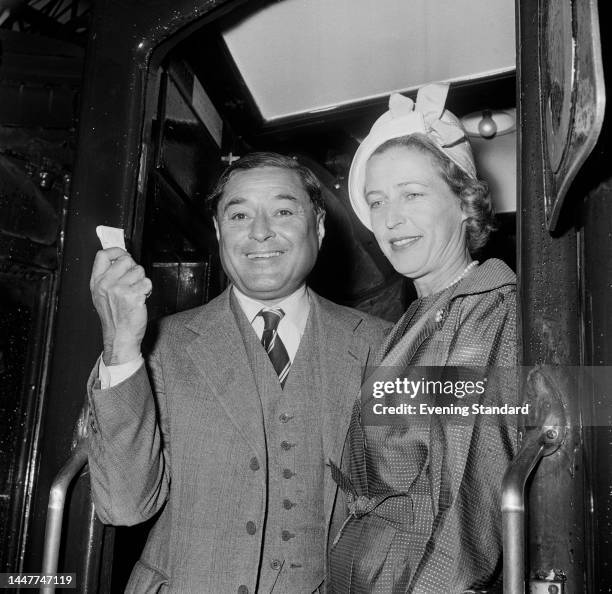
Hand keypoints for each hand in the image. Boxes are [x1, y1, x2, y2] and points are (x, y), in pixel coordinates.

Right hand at [90, 247, 151, 364]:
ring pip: (139, 271)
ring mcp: (119, 290)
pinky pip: (147, 282)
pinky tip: (141, 299)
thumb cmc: (115, 318)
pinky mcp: (133, 296)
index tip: (123, 255)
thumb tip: (121, 259)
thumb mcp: (102, 295)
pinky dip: (148, 290)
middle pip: (126, 260)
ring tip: (136, 293)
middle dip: (134, 269)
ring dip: (142, 281)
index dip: (116, 251)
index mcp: (97, 282)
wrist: (120, 337)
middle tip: (133, 282)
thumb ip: (108, 277)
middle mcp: (106, 284)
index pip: (102, 255)